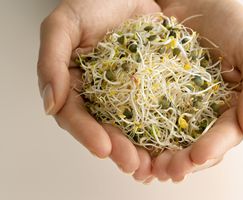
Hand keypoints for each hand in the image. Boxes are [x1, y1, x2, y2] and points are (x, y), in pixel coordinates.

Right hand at [37, 0, 159, 179]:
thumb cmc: (93, 3)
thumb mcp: (64, 26)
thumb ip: (51, 62)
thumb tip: (49, 105)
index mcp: (76, 85)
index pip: (76, 116)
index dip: (87, 134)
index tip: (102, 148)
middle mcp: (101, 95)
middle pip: (107, 128)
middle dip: (119, 148)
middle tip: (133, 164)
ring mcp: (128, 93)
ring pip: (133, 126)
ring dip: (142, 147)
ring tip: (153, 163)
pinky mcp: (152, 87)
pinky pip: (158, 108)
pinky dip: (163, 128)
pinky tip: (172, 142)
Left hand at [152, 0, 242, 181]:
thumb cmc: (228, 21)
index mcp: (231, 107)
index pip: (224, 135)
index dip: (211, 148)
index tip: (196, 157)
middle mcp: (204, 112)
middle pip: (194, 145)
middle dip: (181, 161)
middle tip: (165, 170)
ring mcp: (177, 105)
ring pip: (169, 139)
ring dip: (157, 157)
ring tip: (144, 168)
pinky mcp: (153, 96)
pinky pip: (146, 119)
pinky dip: (138, 135)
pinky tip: (128, 146)